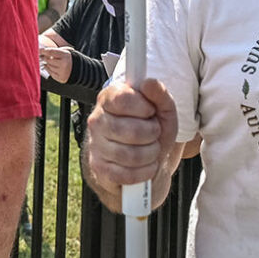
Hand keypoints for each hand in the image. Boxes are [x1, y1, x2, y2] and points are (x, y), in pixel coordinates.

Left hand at [38, 38, 72, 81]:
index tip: (38, 50)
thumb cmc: (68, 58)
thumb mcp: (64, 51)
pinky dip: (48, 69)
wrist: (78, 68)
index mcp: (65, 55)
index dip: (43, 51)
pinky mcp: (61, 78)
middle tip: (42, 56)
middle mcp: (64, 64)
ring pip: (49, 67)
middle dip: (44, 58)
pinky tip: (49, 66)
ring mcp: (62, 72)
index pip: (51, 52)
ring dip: (47, 63)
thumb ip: (54, 50)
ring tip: (49, 61)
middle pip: (48, 60)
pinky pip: (50, 73)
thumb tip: (42, 51)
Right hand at [84, 77, 177, 193]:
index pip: (123, 98)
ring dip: (151, 154)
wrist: (143, 161)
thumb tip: (149, 83)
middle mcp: (97, 120)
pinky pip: (128, 174)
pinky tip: (146, 164)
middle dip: (152, 133)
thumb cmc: (150, 130)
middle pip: (131, 130)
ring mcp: (96, 146)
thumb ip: (159, 93)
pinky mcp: (100, 169)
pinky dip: (145, 171)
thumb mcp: (162, 110)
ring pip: (131, 155)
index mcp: (109, 98)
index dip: (144, 107)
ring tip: (151, 149)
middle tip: (154, 133)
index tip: (150, 111)